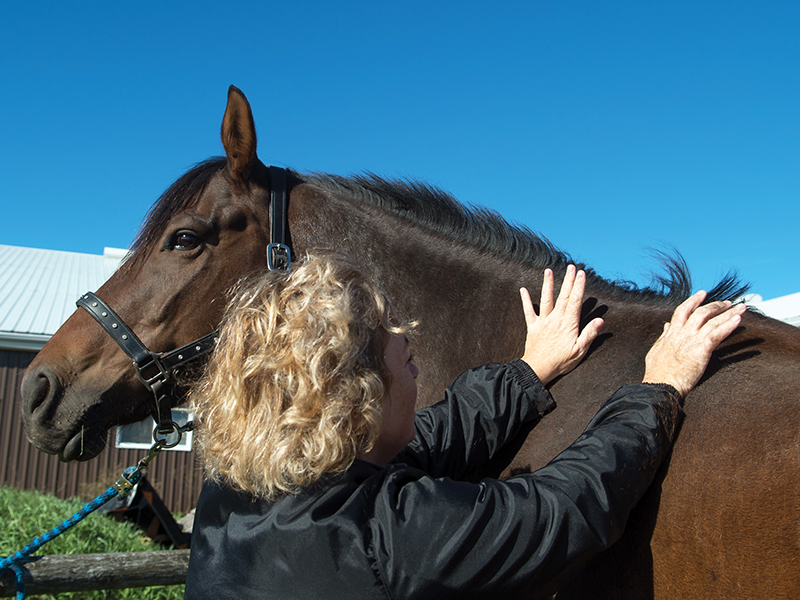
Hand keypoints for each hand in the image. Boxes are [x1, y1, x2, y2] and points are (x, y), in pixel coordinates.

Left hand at [520, 265, 603, 385]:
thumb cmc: (561, 362)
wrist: (538, 369)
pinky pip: (528, 311)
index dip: (579, 286)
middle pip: (563, 296)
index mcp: (568, 324)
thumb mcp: (580, 351)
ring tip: (549, 271)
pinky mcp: (533, 327)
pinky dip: (526, 300)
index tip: (582, 274)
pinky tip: (523, 290)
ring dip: (548, 284)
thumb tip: (600, 320)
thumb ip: (589, 334)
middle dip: (568, 281)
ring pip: (546, 299)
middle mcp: (555, 319)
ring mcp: (543, 322)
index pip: (575, 301)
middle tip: (571, 267)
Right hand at [643, 291, 745, 396]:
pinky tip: (738, 320)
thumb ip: (664, 336)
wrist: (662, 385)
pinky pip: (718, 334)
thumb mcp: (657, 350)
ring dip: (728, 313)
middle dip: (716, 305)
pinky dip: (728, 326)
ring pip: (712, 321)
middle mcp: (683, 333)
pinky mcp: (702, 350)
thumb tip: (667, 325)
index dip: (694, 300)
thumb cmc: (658, 372)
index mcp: (672, 333)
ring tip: (740, 308)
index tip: (703, 293)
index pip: (683, 310)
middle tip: (729, 302)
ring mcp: (692, 340)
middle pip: (702, 312)